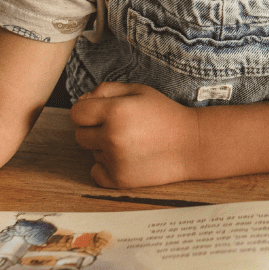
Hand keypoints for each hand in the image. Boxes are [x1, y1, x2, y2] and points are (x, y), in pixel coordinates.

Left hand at [70, 83, 199, 188]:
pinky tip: (126, 159)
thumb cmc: (165, 114)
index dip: (87, 112)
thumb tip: (82, 100)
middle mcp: (111, 137)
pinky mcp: (119, 180)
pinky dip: (106, 167)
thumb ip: (108, 89)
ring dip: (105, 148)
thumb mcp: (140, 91)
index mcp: (115, 111)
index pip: (76, 113)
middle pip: (80, 135)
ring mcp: (114, 160)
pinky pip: (96, 173)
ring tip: (132, 143)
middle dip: (94, 130)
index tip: (101, 113)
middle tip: (121, 128)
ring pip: (92, 153)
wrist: (191, 144)